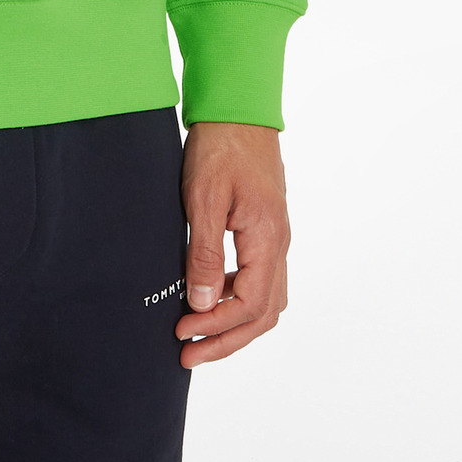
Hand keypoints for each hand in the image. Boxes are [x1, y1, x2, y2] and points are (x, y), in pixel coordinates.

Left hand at [175, 120, 289, 366]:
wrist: (237, 107)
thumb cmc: (220, 145)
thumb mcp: (203, 198)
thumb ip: (203, 252)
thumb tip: (200, 303)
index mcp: (267, 238)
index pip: (249, 305)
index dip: (216, 326)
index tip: (183, 333)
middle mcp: (279, 243)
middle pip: (263, 313)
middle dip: (226, 339)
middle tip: (189, 354)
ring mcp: (275, 236)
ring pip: (265, 298)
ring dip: (233, 322)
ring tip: (196, 333)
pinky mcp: (265, 227)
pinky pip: (258, 277)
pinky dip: (236, 296)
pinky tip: (207, 295)